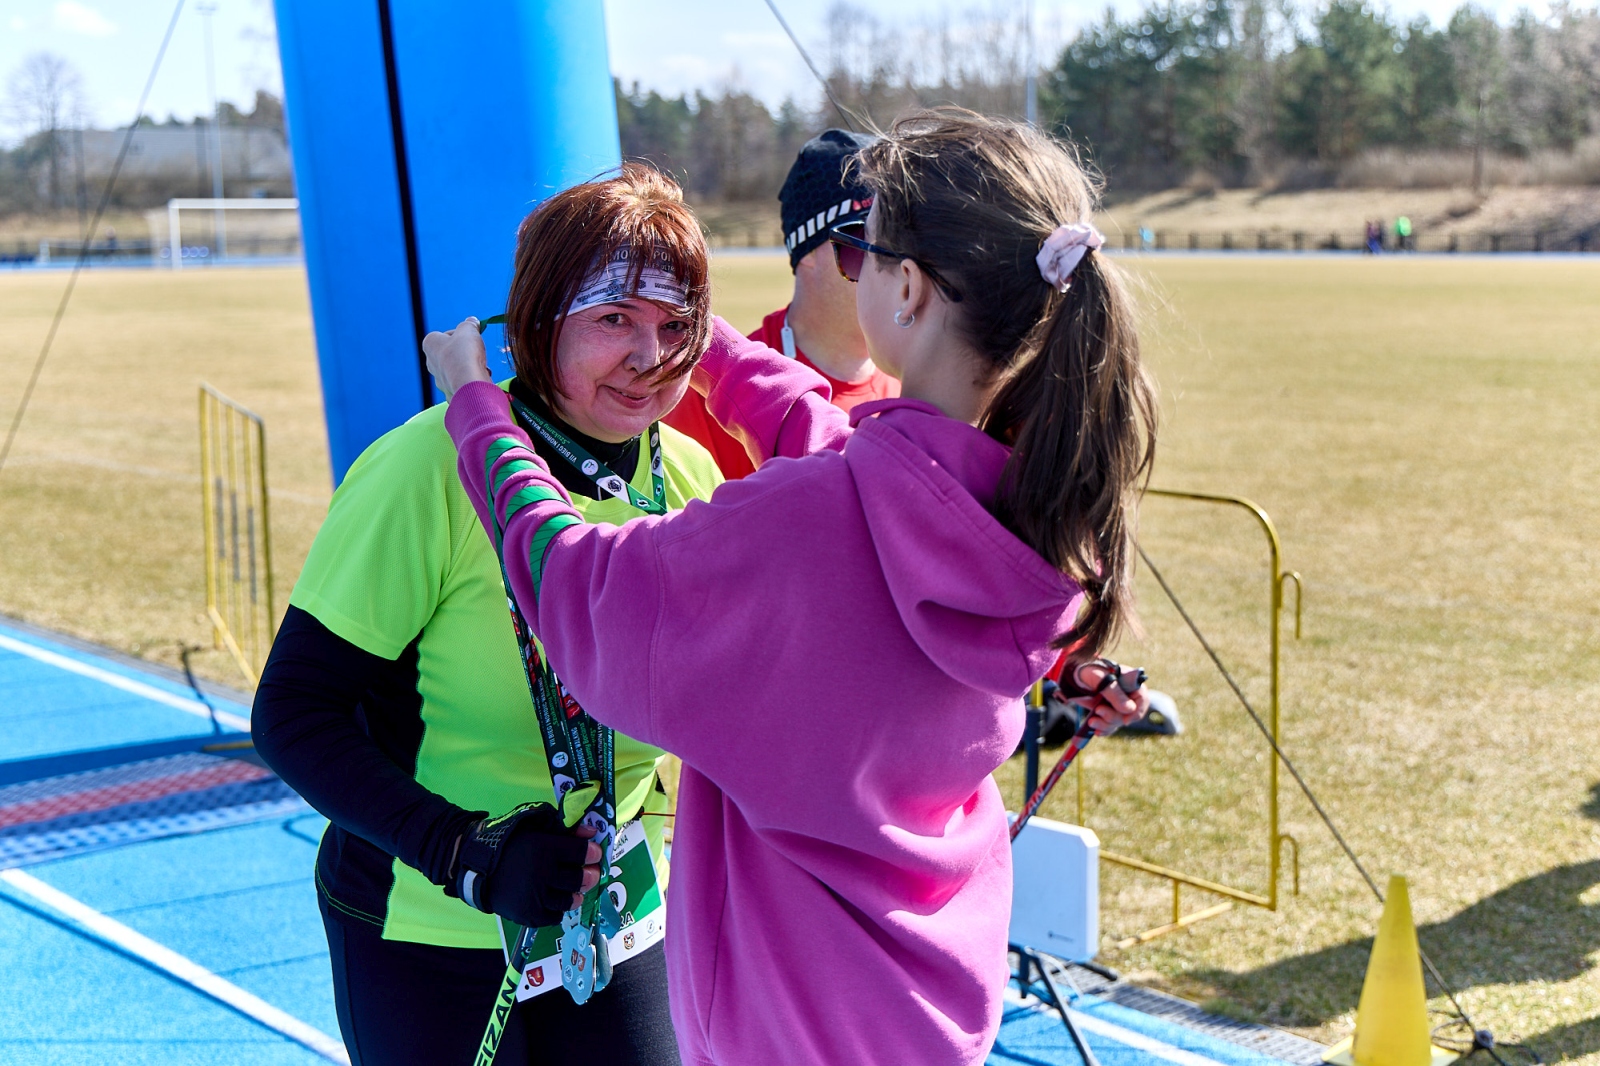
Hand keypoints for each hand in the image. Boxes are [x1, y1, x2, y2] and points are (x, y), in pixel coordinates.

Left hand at [423, 317, 493, 399]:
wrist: (469, 384)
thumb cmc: (465, 355)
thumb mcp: (468, 330)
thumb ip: (469, 324)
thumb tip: (472, 321)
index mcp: (430, 344)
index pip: (443, 334)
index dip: (459, 334)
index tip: (470, 336)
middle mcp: (431, 363)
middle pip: (450, 352)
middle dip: (464, 352)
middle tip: (476, 351)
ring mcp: (440, 380)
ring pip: (457, 369)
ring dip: (469, 366)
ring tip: (480, 365)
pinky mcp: (450, 393)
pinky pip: (463, 383)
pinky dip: (472, 380)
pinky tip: (480, 377)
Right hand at [450, 802, 604, 927]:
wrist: (476, 867)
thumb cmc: (508, 843)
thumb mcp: (534, 827)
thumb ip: (562, 828)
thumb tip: (591, 831)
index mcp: (544, 849)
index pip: (580, 852)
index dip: (591, 852)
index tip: (595, 853)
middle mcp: (541, 874)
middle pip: (578, 879)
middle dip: (589, 875)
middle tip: (590, 874)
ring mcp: (535, 897)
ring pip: (568, 900)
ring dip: (575, 894)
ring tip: (575, 890)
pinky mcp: (528, 915)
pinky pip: (554, 916)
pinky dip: (558, 909)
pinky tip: (555, 899)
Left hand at [1065, 658, 1149, 735]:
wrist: (1072, 675)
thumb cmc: (1088, 671)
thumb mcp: (1100, 679)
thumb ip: (1114, 693)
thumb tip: (1129, 709)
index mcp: (1129, 681)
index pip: (1142, 698)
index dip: (1137, 711)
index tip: (1126, 721)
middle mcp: (1126, 694)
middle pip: (1128, 714)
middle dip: (1113, 716)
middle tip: (1098, 711)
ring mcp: (1117, 704)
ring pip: (1119, 721)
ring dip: (1106, 724)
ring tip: (1092, 721)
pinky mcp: (1108, 711)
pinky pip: (1110, 725)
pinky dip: (1104, 729)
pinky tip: (1096, 731)